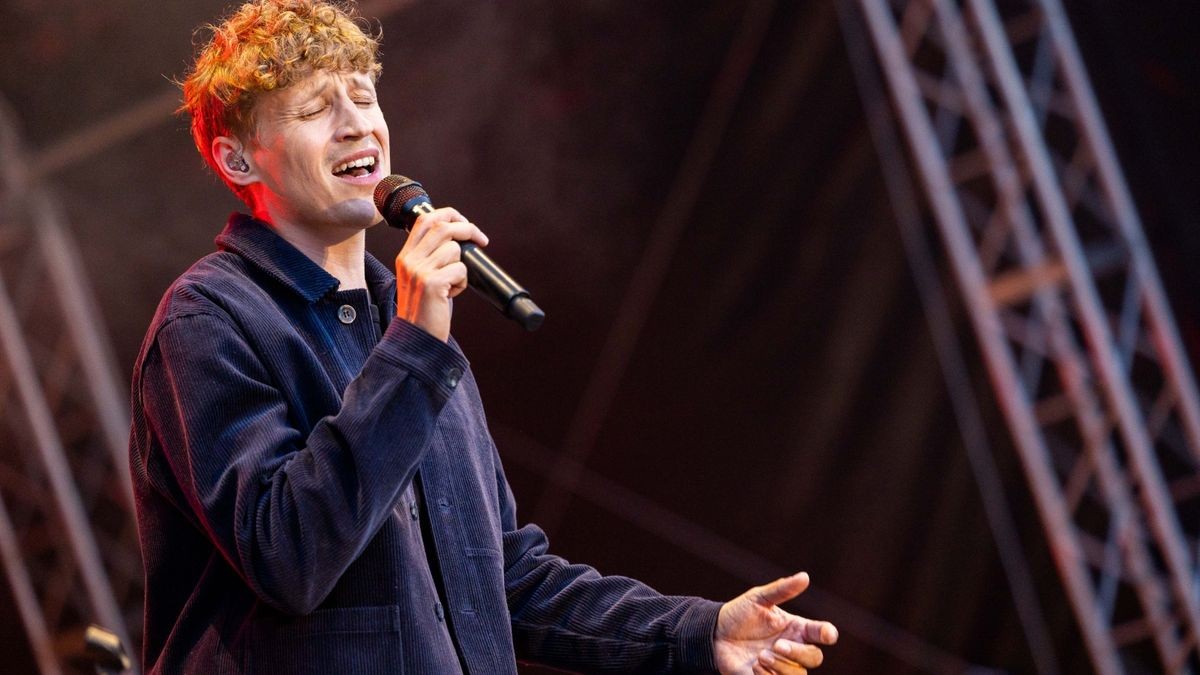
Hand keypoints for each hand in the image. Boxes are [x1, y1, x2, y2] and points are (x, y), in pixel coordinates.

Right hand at [394, 207, 487, 340]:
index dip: (449, 214)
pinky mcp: (432, 283)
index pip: (425, 219)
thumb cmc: (424, 308)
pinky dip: (463, 282)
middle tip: (480, 240)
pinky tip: (451, 294)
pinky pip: (460, 270)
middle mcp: (410, 260)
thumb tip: (459, 238)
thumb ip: (430, 256)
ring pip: (455, 249)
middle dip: (467, 229)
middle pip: (443, 226)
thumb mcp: (419, 277)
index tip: (464, 223)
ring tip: (453, 284)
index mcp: (406, 256)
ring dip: (462, 266)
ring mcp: (419, 271)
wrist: (415, 337)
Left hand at [714, 572, 837, 674]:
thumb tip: (805, 576)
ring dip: (781, 667)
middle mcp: (793, 649)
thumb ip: (782, 589)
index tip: (827, 635)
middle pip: (814, 657)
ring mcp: (781, 666)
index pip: (820, 632)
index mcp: (795, 628)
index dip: (827, 633)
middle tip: (777, 645)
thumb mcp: (758, 598)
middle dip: (798, 653)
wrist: (714, 635)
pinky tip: (754, 666)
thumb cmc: (739, 614)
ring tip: (760, 656)